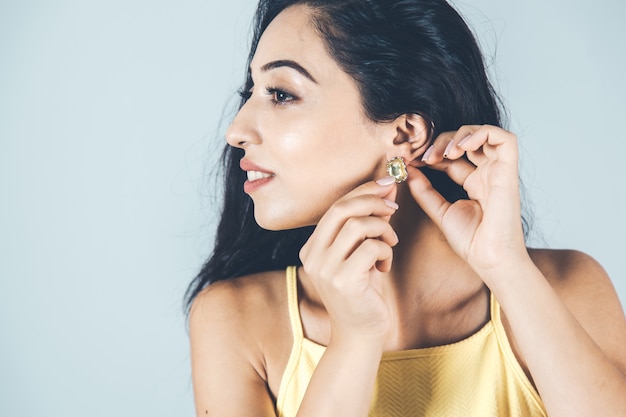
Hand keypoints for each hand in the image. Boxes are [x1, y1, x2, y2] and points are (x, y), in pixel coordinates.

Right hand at [299, 178, 398, 343]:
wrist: (360, 333)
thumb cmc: (362, 291)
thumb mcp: (360, 254)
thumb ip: (367, 224)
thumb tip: (387, 189)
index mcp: (312, 248)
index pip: (335, 207)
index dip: (363, 191)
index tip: (386, 185)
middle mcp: (313, 256)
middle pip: (341, 209)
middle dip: (372, 201)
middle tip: (393, 208)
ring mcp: (326, 269)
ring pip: (357, 226)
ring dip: (382, 229)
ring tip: (390, 243)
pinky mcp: (344, 281)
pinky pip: (371, 248)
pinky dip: (385, 251)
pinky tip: (384, 267)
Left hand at [407, 125, 527, 279]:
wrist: (489, 258)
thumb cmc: (470, 241)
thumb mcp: (439, 211)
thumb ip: (424, 190)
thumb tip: (408, 170)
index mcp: (474, 183)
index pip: (452, 156)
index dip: (431, 152)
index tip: (411, 159)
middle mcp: (487, 174)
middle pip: (466, 141)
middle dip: (442, 141)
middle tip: (424, 156)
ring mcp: (499, 172)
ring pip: (485, 133)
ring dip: (460, 135)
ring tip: (444, 152)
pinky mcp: (509, 172)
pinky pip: (505, 139)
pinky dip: (482, 134)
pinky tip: (461, 148)